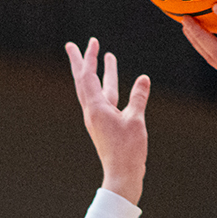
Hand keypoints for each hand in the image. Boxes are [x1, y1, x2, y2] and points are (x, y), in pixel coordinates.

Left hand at [65, 37, 149, 203]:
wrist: (122, 175)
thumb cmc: (128, 151)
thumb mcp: (136, 121)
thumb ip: (138, 98)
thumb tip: (143, 78)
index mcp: (96, 109)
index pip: (88, 77)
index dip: (89, 58)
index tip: (91, 42)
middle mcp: (92, 112)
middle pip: (83, 81)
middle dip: (79, 62)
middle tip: (72, 45)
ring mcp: (97, 119)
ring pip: (95, 90)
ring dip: (99, 72)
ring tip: (107, 57)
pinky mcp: (104, 125)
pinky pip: (104, 100)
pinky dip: (108, 87)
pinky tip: (115, 85)